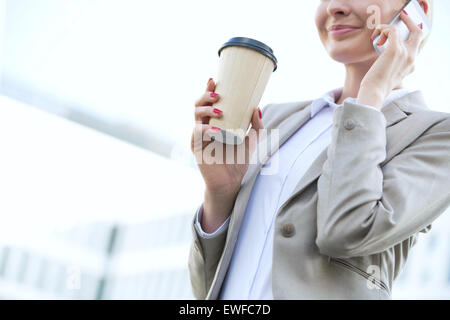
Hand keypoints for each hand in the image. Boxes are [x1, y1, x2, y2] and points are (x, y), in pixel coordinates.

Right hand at [190, 78, 264, 196]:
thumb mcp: (251, 140)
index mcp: (215, 122)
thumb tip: (257, 108)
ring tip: (219, 110)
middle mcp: (204, 126)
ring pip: (196, 115)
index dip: (209, 89)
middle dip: (205, 95)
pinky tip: (215, 130)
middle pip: (198, 104)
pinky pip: (197, 133)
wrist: (231, 181)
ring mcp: (199, 136)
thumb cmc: (238, 160)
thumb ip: (256, 125)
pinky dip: (206, 129)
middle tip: (218, 94)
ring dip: (206, 109)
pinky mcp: (196, 148)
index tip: (214, 79)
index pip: (209, 102)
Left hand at [357, 12, 423, 108]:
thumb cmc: (377, 86)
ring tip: (376, 37)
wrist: (374, 92)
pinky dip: (383, 29)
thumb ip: (391, 64)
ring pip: (398, 30)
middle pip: (418, 32)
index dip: (411, 33)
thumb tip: (383, 52)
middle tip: (400, 18)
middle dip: (409, 22)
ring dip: (385, 29)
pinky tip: (376, 36)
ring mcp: (405, 53)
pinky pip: (392, 30)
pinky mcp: (394, 50)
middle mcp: (411, 58)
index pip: (417, 44)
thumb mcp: (388, 75)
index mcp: (411, 65)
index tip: (399, 30)